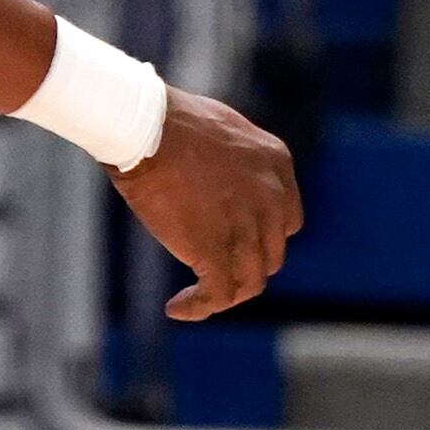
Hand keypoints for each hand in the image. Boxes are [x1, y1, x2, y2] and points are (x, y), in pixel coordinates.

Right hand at [109, 87, 302, 321]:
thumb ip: (236, 163)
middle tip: (210, 269)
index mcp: (276, 164)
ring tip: (194, 298)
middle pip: (270, 253)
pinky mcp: (216, 249)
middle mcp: (272, 198)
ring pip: (250, 281)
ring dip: (224, 293)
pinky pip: (218, 294)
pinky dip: (200, 307)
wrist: (143, 125)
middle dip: (243, 265)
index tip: (233, 244)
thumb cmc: (167, 121)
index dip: (261, 238)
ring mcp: (247, 227)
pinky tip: (177, 308)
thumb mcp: (222, 132)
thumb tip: (223, 184)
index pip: (286, 220)